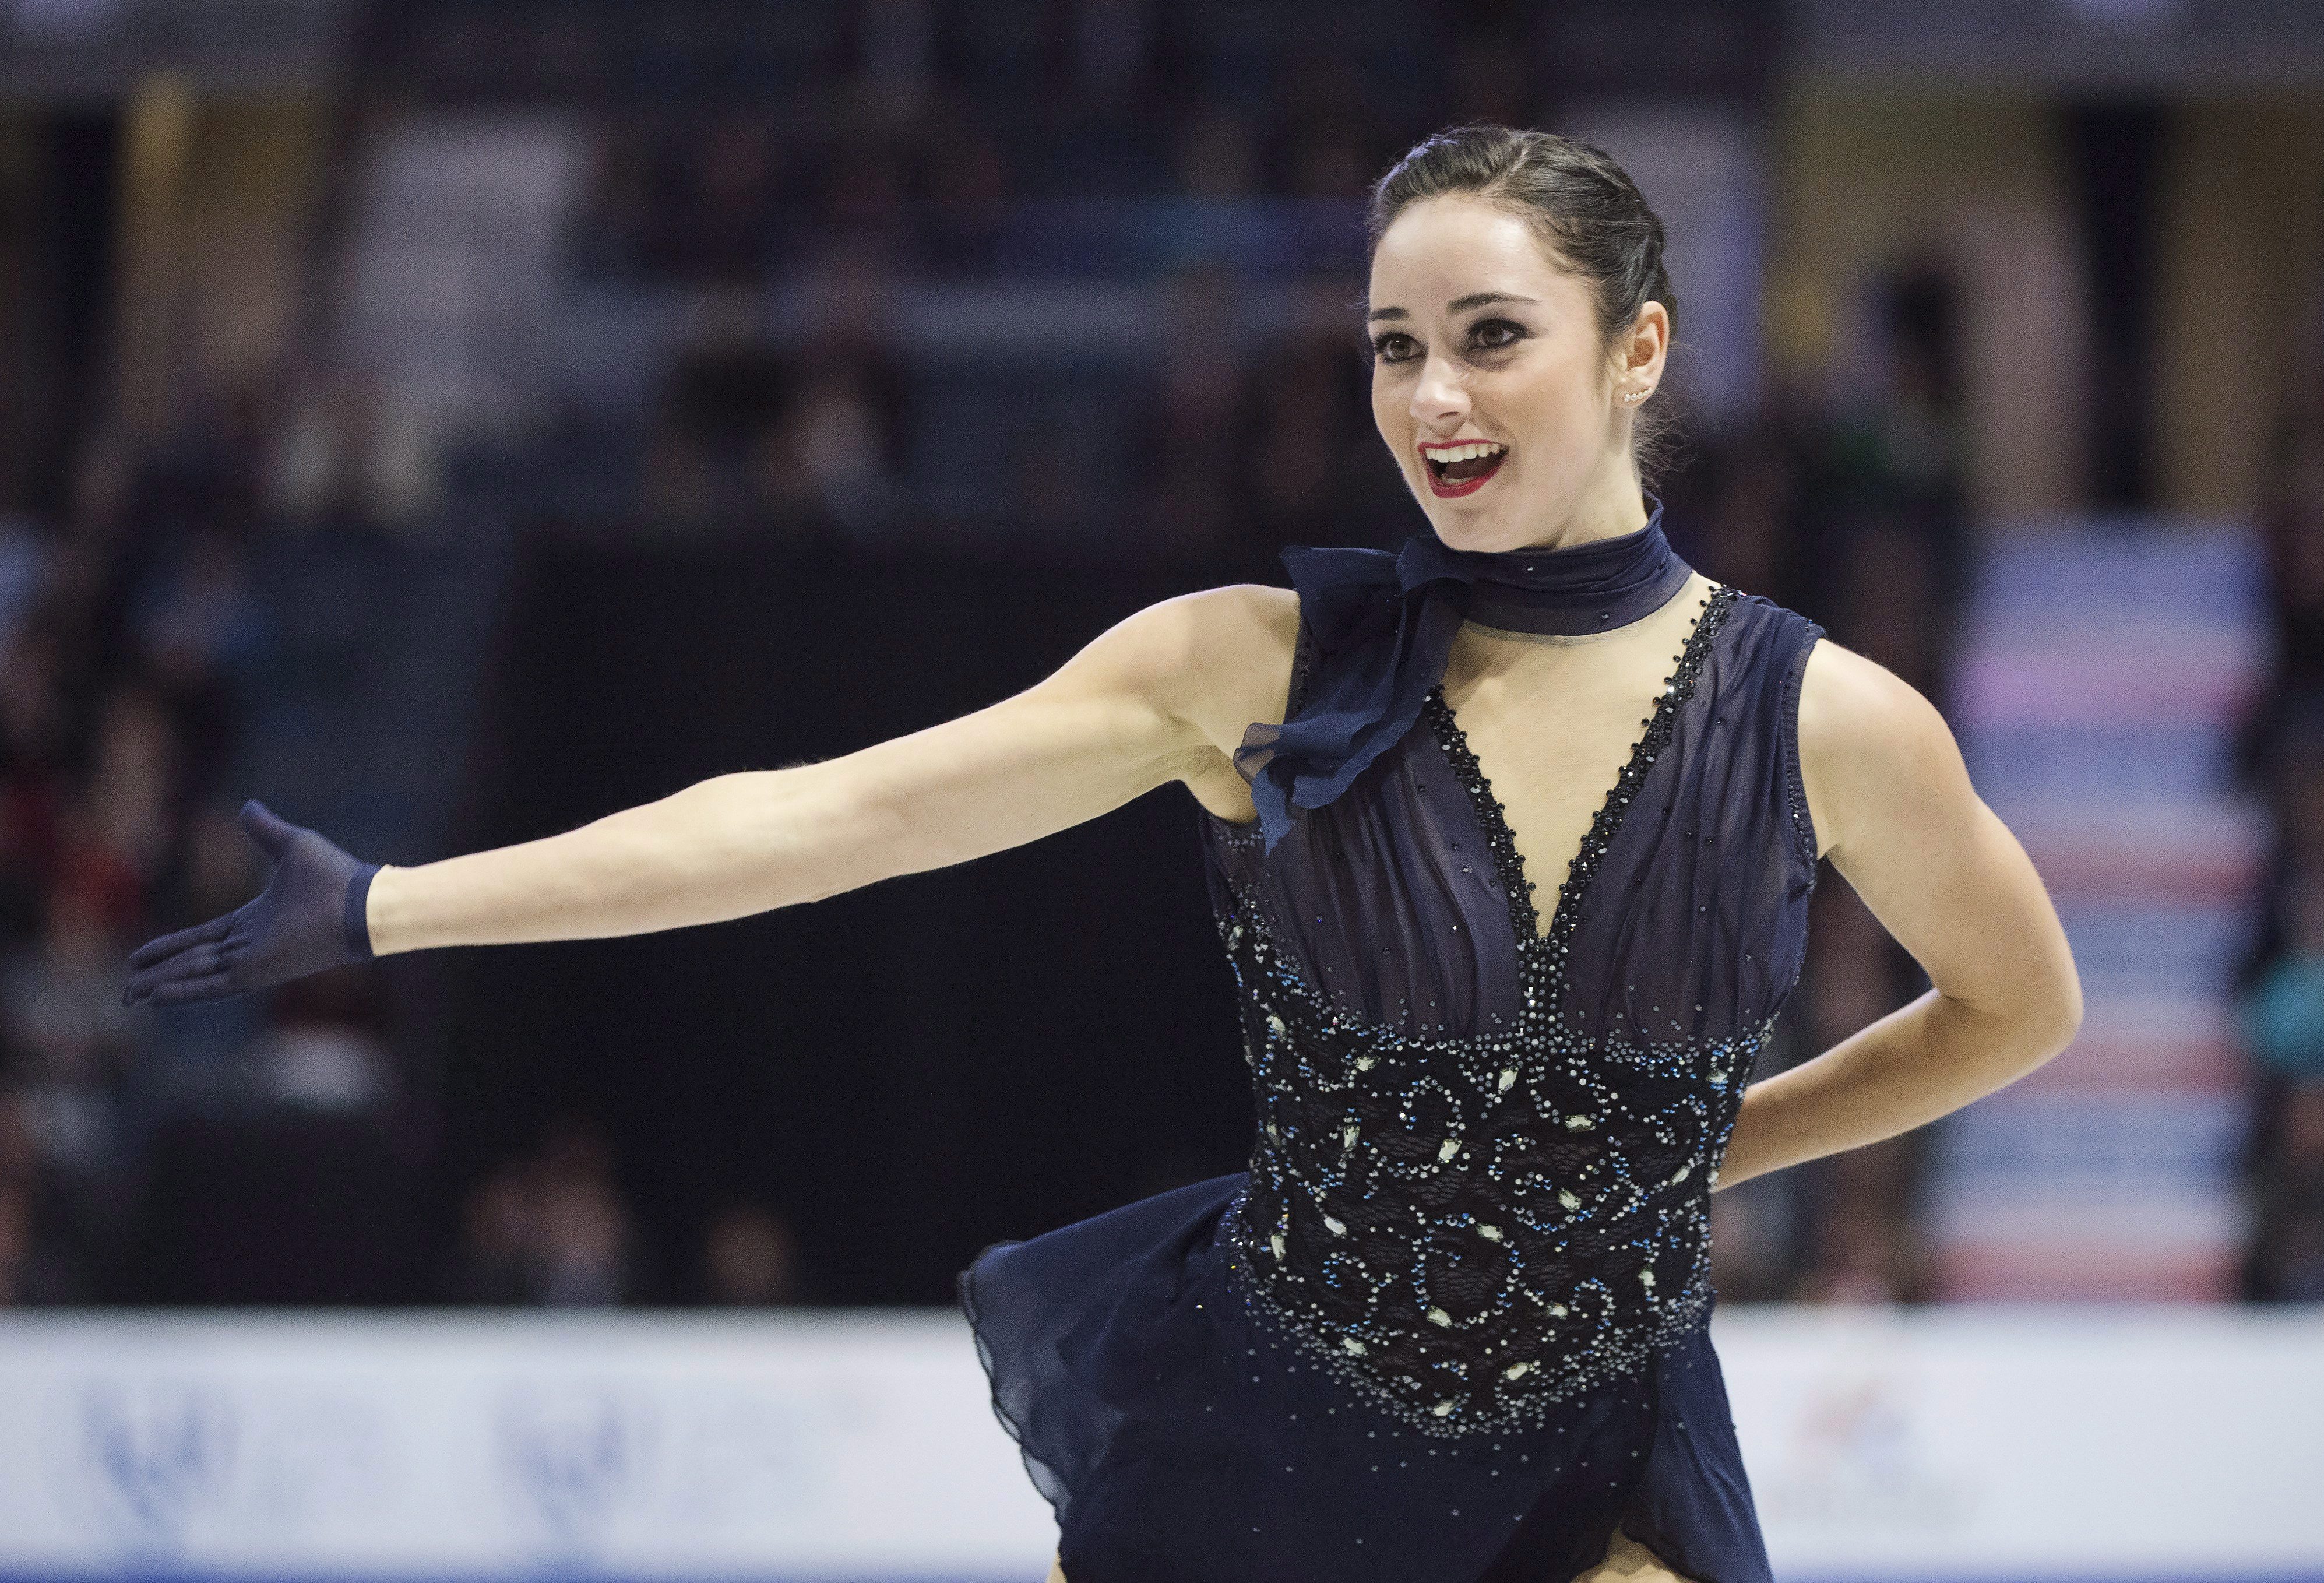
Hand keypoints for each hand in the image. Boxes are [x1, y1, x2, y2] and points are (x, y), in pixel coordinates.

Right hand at [122, 800, 381, 1007]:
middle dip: (159, 974)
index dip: (171, 947)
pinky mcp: (258, 972)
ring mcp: (253, 961)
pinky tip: (156, 996)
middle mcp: (251, 945)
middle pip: (193, 963)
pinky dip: (184, 991)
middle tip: (127, 988)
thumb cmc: (335, 875)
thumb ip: (265, 829)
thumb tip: (248, 807)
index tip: (141, 957)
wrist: (360, 900)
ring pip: (196, 976)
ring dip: (162, 986)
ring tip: (129, 996)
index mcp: (256, 920)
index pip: (203, 939)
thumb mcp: (291, 844)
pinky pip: (213, 984)